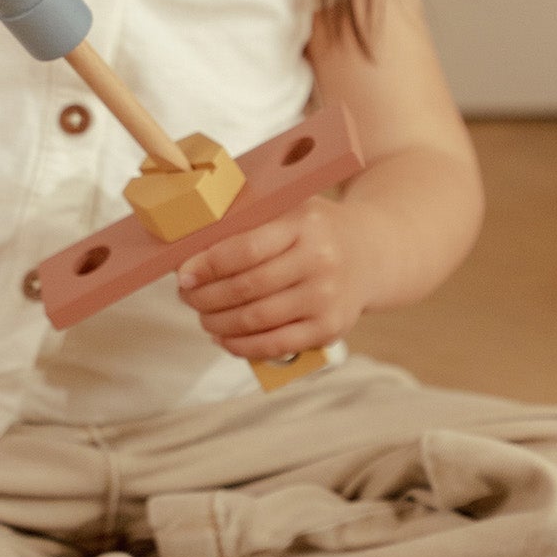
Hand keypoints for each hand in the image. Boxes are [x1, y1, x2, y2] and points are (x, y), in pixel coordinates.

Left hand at [177, 199, 370, 362]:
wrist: (372, 253)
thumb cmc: (317, 230)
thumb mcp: (291, 209)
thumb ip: (249, 223)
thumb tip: (190, 252)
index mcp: (304, 225)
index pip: (245, 249)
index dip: (207, 266)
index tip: (183, 274)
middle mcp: (320, 262)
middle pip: (247, 288)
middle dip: (206, 297)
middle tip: (187, 297)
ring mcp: (326, 299)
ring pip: (257, 320)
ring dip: (218, 323)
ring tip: (203, 317)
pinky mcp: (329, 328)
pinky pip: (276, 345)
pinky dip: (242, 346)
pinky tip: (224, 339)